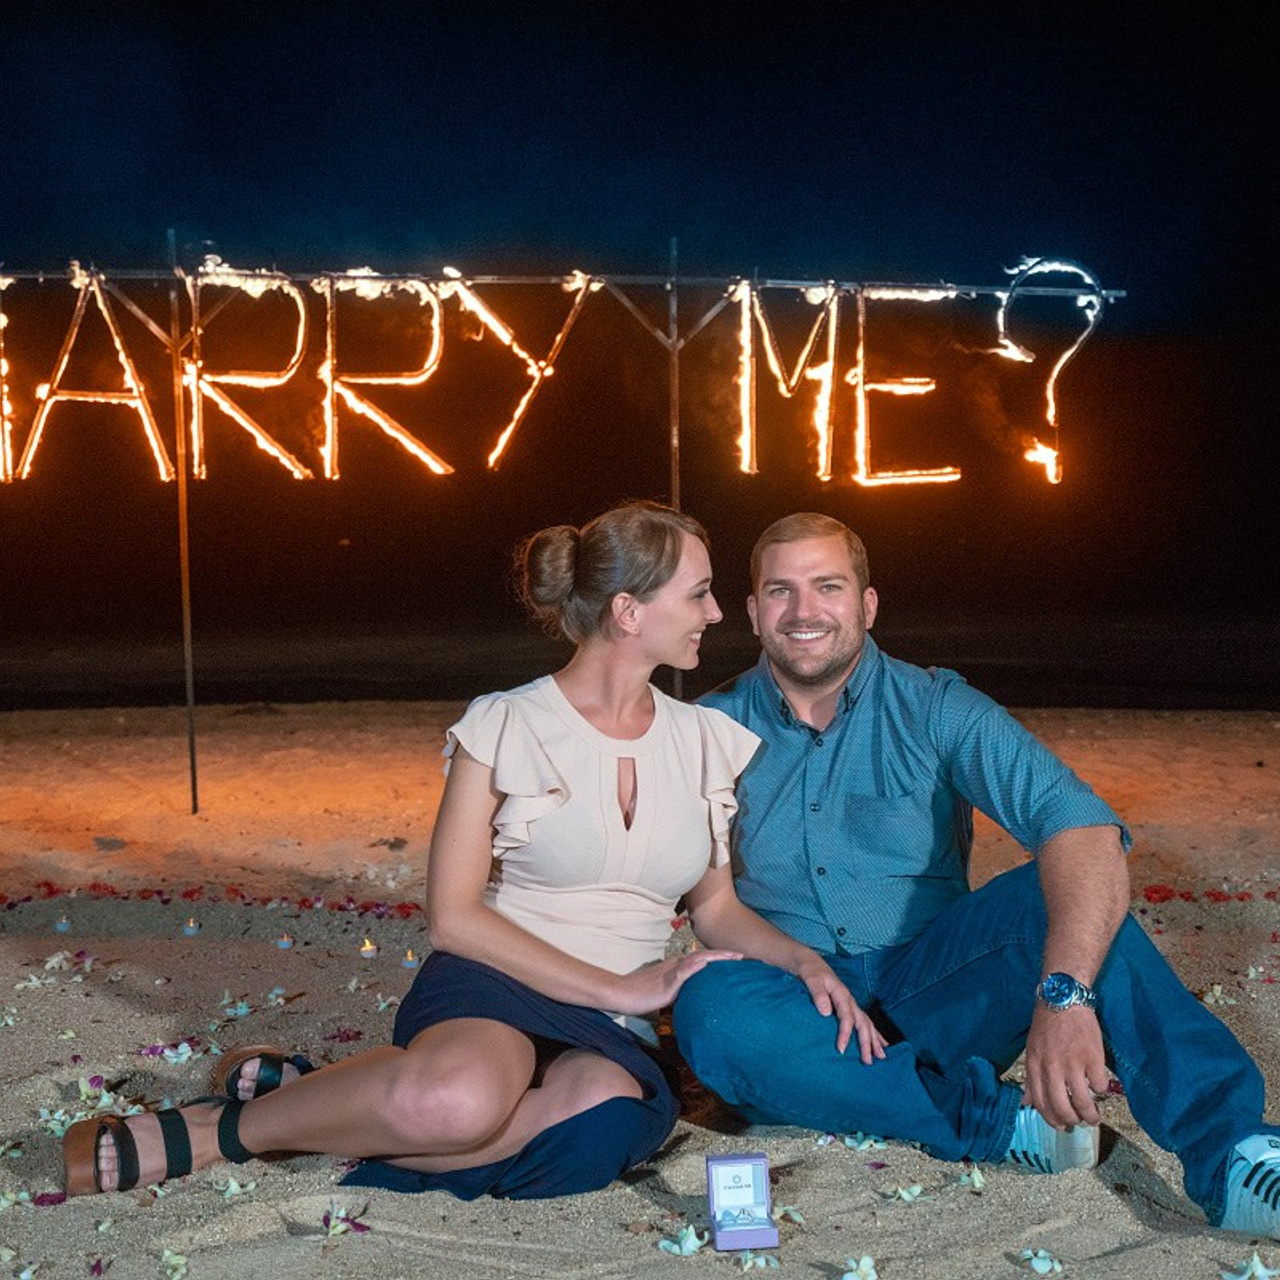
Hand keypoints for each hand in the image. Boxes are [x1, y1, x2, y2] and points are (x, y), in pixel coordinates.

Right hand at [612, 949, 742, 1014]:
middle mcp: (676, 965)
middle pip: (704, 957)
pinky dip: (695, 967)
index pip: (702, 959)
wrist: (622, 994)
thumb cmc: (639, 994)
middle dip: (724, 956)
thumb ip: (677, 989)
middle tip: (743, 956)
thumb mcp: (663, 990)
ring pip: (697, 960)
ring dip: (716, 958)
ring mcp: (671, 972)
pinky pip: (682, 973)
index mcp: (676, 967)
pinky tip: (706, 964)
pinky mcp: (666, 982)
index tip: (736, 959)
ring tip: (732, 957)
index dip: (719, 958)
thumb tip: (690, 995)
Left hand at [795, 957, 887, 1064]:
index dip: (845, 1034)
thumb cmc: (810, 971)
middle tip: (868, 1061)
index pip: (846, 1017)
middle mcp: (850, 1000)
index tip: (841, 1050)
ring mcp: (850, 1004)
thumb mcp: (811, 979)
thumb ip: (818, 993)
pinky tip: (879, 1043)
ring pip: (867, 1023)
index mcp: (842, 994)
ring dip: (874, 1040)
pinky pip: (863, 1021)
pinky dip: (873, 1033)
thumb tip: (826, 1012)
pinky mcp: (848, 1007)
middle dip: (867, 1043)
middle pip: (863, 1023)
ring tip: (882, 1056)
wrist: (810, 963)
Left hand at [1022, 1004, 1108, 1127]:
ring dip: (1091, 1115)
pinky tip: (1101, 1087)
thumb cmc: (1047, 1024)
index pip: (1040, 1103)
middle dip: (1072, 1121)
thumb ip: (1031, 1077)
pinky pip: (1100, 1086)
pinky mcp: (1093, 1058)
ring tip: (1095, 1117)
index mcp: (1035, 1066)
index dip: (1051, 1119)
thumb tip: (1026, 1102)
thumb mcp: (1032, 1050)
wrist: (1063, 998)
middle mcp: (1052, 1068)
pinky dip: (1102, 1091)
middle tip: (1079, 1123)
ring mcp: (1073, 1064)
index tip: (1060, 1126)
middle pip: (1062, 1107)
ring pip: (1083, 1102)